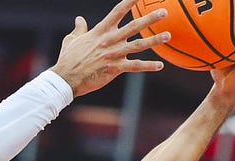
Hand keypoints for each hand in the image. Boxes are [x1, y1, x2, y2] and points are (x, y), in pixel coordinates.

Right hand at [51, 1, 171, 97]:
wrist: (66, 79)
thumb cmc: (67, 59)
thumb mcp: (71, 40)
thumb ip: (79, 29)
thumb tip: (79, 19)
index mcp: (100, 31)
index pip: (118, 11)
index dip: (130, 1)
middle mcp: (110, 40)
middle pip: (134, 26)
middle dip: (150, 18)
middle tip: (164, 11)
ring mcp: (114, 54)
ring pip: (139, 45)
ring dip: (155, 40)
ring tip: (168, 35)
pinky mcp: (115, 69)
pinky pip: (135, 66)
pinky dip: (148, 66)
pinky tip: (160, 66)